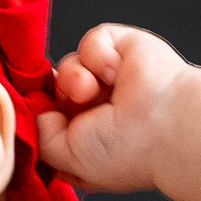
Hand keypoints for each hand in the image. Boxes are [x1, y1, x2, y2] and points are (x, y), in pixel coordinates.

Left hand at [33, 24, 191, 191]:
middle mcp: (101, 105)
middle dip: (58, 98)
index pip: (52, 115)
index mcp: (91, 134)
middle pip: (55, 88)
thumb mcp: (67, 159)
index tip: (38, 117)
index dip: (41, 113)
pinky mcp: (123, 47)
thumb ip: (40, 137)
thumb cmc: (127, 151)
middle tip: (78, 109)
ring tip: (94, 92)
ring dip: (74, 78)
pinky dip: (97, 55)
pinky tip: (115, 73)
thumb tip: (34, 113)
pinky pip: (91, 40)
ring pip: (69, 64)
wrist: (166, 126)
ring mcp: (112, 77)